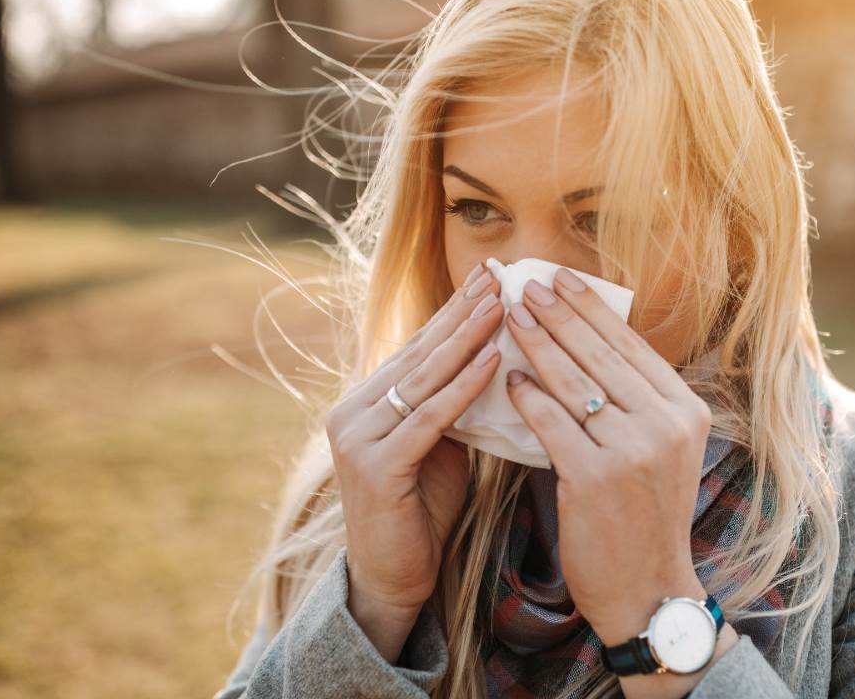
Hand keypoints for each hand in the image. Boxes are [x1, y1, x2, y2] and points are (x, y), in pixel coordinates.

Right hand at [324, 259, 503, 659]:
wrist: (393, 578)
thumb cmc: (422, 512)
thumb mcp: (439, 447)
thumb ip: (450, 406)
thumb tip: (494, 359)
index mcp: (366, 402)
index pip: (417, 347)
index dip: (453, 311)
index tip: (487, 276)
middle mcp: (353, 410)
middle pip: (419, 353)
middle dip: (462, 313)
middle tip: (497, 275)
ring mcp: (358, 437)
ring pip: (424, 378)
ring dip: (467, 339)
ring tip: (501, 305)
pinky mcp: (375, 465)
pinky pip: (429, 418)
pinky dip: (463, 389)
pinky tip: (493, 363)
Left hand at [501, 267, 714, 648]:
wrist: (647, 588)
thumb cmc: (644, 517)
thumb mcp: (661, 452)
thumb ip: (636, 402)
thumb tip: (589, 342)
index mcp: (686, 411)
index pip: (630, 346)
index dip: (591, 308)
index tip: (561, 278)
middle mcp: (665, 424)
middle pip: (600, 355)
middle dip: (558, 314)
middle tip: (526, 284)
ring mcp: (632, 450)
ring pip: (573, 382)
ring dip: (536, 343)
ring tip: (509, 316)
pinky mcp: (595, 476)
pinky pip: (551, 422)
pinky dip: (527, 396)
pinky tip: (509, 378)